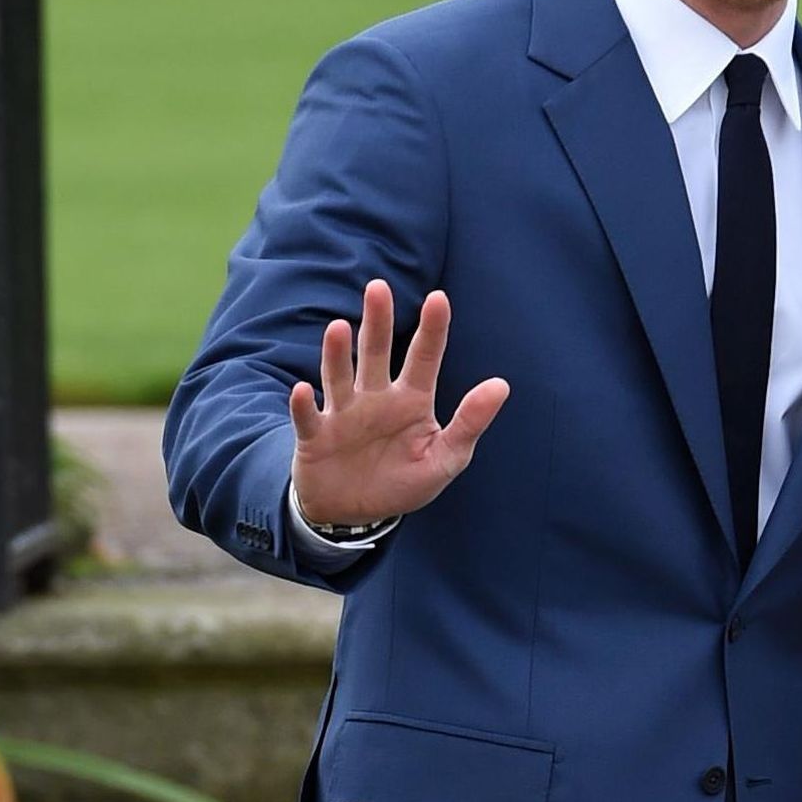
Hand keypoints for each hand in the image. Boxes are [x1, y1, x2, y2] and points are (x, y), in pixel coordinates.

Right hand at [289, 280, 510, 524]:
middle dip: (377, 321)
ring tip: (338, 328)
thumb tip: (501, 385)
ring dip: (337, 354)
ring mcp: (344, 414)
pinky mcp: (316, 437)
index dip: (432, 329)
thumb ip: (470, 423)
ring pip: (339, 377)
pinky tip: (300, 391)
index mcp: (411, 400)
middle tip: (378, 287)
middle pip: (375, 353)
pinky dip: (303, 406)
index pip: (424, 357)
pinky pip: (309, 418)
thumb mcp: (445, 458)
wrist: (356, 514)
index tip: (439, 297)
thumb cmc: (403, 481)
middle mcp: (376, 398)